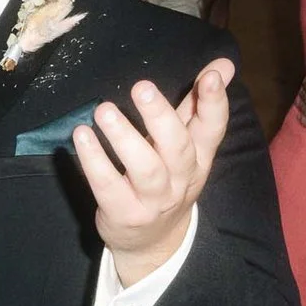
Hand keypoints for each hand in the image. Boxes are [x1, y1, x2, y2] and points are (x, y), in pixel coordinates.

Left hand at [75, 59, 232, 285]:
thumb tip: (224, 63)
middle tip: (141, 87)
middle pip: (178, 147)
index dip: (214, 103)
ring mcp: (154, 200)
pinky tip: (81, 137)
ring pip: (145, 169)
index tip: (208, 76)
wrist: (152, 243)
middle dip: (161, 116)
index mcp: (199, 158)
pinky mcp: (124, 213)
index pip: (213, 129)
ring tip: (104, 110)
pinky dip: (94, 161)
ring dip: (123, 138)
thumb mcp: (188, 146)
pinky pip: (108, 186)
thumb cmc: (168, 180)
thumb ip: (199, 105)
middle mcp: (181, 179)